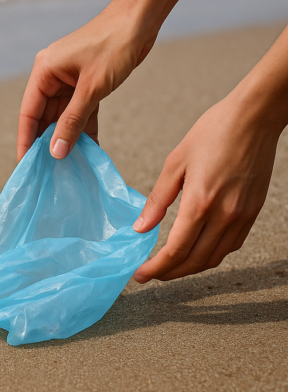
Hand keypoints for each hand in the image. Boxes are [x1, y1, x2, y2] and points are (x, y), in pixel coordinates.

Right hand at [17, 4, 156, 160]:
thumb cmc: (114, 45)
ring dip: (67, 137)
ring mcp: (69, 79)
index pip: (28, 113)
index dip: (26, 140)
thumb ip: (72, 121)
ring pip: (63, 116)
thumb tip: (55, 151)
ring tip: (69, 165)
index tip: (26, 165)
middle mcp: (52, 76)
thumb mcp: (92, 88)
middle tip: (49, 171)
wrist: (140, 19)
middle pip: (44, 116)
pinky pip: (81, 111)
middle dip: (48, 142)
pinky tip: (88, 149)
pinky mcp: (86, 83)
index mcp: (44, 72)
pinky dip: (84, 128)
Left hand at [132, 93, 281, 282]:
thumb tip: (140, 228)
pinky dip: (210, 255)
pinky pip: (231, 245)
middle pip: (195, 261)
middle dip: (169, 273)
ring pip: (215, 257)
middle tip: (149, 274)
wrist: (253, 118)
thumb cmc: (212, 133)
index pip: (176, 250)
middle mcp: (225, 215)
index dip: (156, 268)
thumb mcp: (175, 163)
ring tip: (168, 266)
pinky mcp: (253, 212)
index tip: (139, 275)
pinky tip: (195, 250)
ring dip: (190, 268)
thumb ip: (157, 200)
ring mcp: (242, 216)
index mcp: (200, 202)